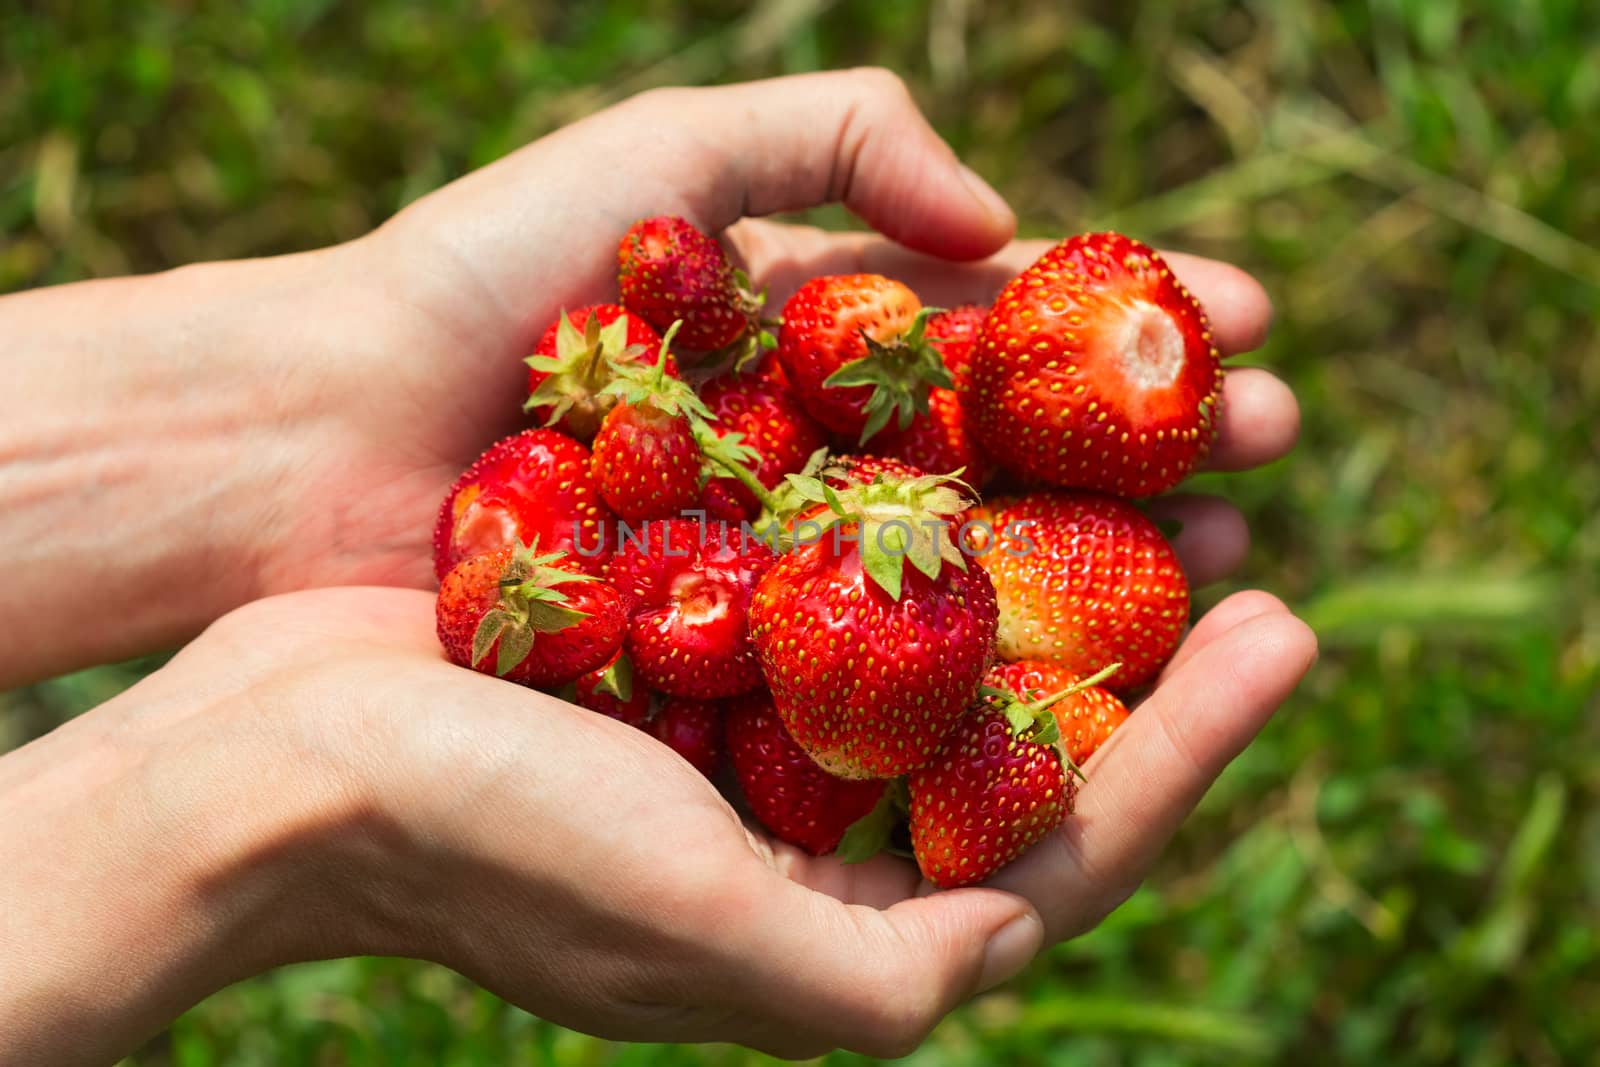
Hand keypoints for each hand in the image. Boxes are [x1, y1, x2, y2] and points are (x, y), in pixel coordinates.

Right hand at [0, 584, 1312, 1064]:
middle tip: (1242, 519)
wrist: (280, 761)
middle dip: (1144, 634)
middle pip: (1023, 732)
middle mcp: (809, 829)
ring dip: (1048, 551)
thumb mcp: (703, 942)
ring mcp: (750, 731)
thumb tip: (1021, 944)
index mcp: (834, 920)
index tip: (1287, 621)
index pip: (1063, 840)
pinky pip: (845, 573)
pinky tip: (974, 438)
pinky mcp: (691, 644)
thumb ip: (875, 974)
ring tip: (1142, 463)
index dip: (1191, 741)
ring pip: (946, 637)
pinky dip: (921, 514)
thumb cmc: (485, 846)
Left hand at [268, 67, 1298, 594]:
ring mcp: (784, 556)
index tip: (1242, 317)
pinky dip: (991, 651)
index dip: (1123, 316)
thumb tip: (998, 216)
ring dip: (1110, 549)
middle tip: (1273, 439)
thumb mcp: (661, 155)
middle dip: (1150, 434)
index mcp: (812, 327)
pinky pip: (886, 652)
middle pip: (1018, 441)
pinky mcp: (737, 655)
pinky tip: (1092, 654)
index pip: (1003, 319)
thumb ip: (829, 135)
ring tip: (1225, 547)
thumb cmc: (476, 288)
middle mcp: (819, 447)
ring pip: (980, 553)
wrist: (318, 442)